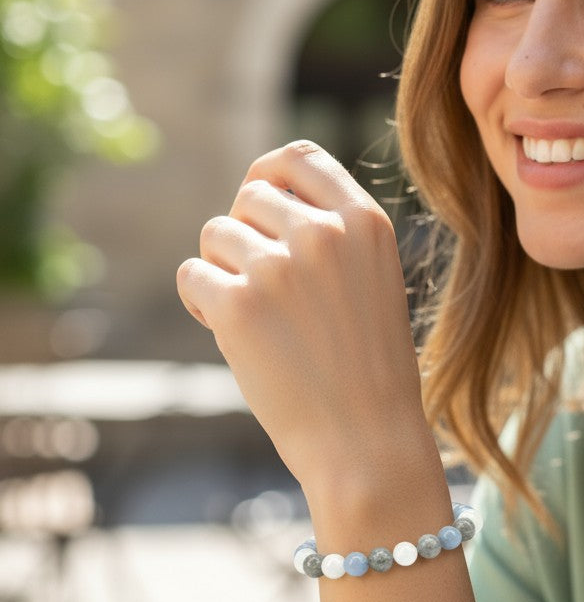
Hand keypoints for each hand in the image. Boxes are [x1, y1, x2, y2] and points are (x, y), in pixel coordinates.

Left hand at [177, 141, 435, 513]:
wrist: (369, 443)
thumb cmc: (371, 370)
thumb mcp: (374, 283)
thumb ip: (332, 236)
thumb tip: (258, 197)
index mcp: (367, 223)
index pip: (298, 158)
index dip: (268, 175)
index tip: (259, 206)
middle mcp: (325, 234)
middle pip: (249, 197)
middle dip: (246, 236)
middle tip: (263, 288)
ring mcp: (280, 267)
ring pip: (216, 235)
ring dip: (223, 272)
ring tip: (255, 318)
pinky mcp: (239, 306)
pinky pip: (191, 275)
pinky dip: (199, 303)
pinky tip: (229, 334)